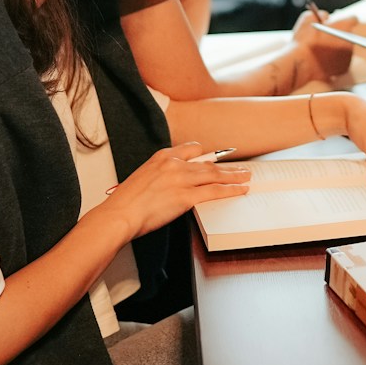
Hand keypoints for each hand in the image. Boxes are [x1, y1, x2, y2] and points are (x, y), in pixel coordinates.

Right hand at [99, 142, 249, 238]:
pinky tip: (240, 190)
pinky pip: (214, 191)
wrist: (119, 214)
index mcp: (162, 157)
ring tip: (246, 177)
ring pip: (215, 175)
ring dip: (234, 176)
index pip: (192, 149)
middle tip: (239, 169)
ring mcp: (181, 179)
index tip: (214, 160)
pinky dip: (231, 190)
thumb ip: (161, 175)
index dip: (206, 156)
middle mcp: (174, 164)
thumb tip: (172, 183)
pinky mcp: (186, 196)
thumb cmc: (125, 202)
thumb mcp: (143, 178)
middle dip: (226, 167)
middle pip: (208, 163)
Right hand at [292, 5, 355, 80]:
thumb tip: (326, 17)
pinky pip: (341, 61)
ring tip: (323, 49)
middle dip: (339, 35)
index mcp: (344, 27)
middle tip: (326, 36)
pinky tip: (323, 59)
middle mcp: (350, 41)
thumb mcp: (308, 18)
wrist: (301, 65)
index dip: (343, 20)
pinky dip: (335, 60)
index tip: (336, 22)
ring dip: (337, 48)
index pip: (352, 19)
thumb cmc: (304, 41)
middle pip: (348, 35)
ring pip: (345, 49)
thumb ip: (321, 14)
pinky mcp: (344, 68)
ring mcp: (348, 56)